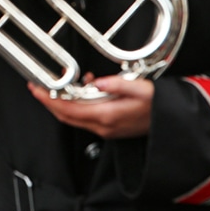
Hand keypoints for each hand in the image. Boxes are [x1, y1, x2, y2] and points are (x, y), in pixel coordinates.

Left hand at [28, 75, 153, 138]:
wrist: (172, 122)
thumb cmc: (159, 104)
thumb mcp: (142, 88)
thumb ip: (117, 84)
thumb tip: (97, 81)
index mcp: (107, 115)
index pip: (68, 109)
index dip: (49, 100)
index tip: (36, 89)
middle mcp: (103, 126)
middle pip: (65, 116)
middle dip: (48, 102)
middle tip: (36, 87)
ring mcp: (105, 129)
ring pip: (73, 118)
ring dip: (62, 103)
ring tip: (60, 84)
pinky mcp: (109, 128)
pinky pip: (84, 118)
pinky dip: (75, 105)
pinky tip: (83, 89)